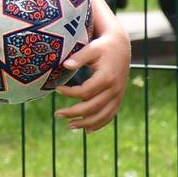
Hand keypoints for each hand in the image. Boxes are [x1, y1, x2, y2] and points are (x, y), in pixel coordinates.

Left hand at [56, 14, 128, 131]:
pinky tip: (87, 130)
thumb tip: (64, 65)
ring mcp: (119, 95)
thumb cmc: (103, 46)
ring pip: (103, 115)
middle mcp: (115, 89)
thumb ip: (79, 57)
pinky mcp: (119, 97)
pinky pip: (111, 115)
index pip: (86, 91)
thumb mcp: (91, 47)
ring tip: (69, 126)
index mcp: (107, 77)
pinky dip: (100, 124)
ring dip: (86, 123)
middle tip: (56, 115)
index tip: (56, 89)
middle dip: (74, 113)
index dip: (69, 93)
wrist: (121, 46)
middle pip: (93, 107)